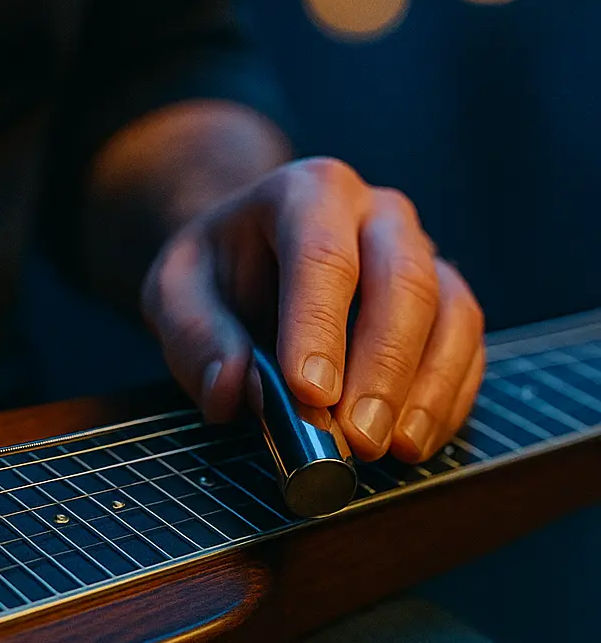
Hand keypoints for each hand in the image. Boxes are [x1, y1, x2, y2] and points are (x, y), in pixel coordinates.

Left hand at [141, 158, 484, 463]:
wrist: (251, 254)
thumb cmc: (216, 271)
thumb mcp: (175, 291)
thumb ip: (194, 336)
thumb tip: (232, 390)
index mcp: (307, 192)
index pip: (322, 256)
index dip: (319, 327)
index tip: (310, 394)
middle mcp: (377, 212)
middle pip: (402, 279)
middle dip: (383, 367)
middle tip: (357, 438)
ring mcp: (421, 252)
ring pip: (450, 311)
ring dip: (425, 389)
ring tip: (393, 450)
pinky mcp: (445, 298)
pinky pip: (466, 344)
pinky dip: (447, 398)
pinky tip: (416, 442)